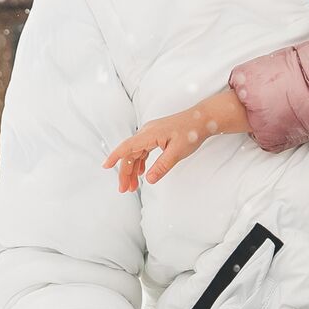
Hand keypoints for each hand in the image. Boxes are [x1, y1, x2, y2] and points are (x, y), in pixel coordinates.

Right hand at [106, 87, 247, 193]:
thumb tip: (148, 180)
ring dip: (132, 169)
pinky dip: (140, 162)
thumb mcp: (177, 152)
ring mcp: (151, 134)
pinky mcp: (156, 136)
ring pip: (136, 153)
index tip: (105, 167)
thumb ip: (162, 166)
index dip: (115, 157)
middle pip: (130, 154)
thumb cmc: (191, 132)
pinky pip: (143, 150)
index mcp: (149, 134)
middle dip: (125, 172)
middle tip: (125, 190)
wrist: (202, 119)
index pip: (127, 147)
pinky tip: (141, 173)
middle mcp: (147, 132)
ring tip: (132, 186)